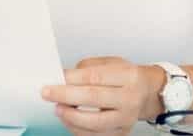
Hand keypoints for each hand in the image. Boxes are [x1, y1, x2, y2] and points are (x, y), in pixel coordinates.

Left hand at [40, 57, 163, 134]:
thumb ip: (86, 69)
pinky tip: (69, 120)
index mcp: (129, 77)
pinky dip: (78, 129)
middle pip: (93, 98)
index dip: (71, 79)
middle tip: (47, 93)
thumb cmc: (126, 77)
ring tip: (58, 108)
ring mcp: (127, 118)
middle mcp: (130, 99)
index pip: (95, 77)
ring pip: (95, 122)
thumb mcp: (110, 63)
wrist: (145, 93)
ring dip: (70, 116)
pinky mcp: (121, 133)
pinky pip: (96, 135)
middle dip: (65, 95)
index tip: (54, 78)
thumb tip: (62, 78)